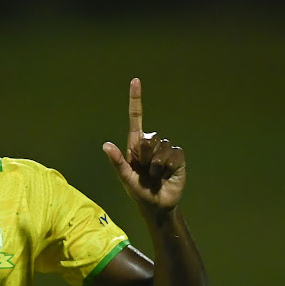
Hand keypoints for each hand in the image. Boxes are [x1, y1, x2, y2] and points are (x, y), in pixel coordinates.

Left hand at [102, 78, 185, 213]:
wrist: (157, 204)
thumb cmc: (138, 191)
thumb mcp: (125, 178)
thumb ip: (117, 162)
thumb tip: (106, 145)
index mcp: (135, 145)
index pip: (136, 118)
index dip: (136, 100)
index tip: (135, 81)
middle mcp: (151, 143)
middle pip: (148, 138)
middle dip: (145, 157)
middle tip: (145, 171)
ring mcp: (165, 149)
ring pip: (161, 148)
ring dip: (156, 166)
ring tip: (155, 175)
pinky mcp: (178, 157)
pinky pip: (173, 155)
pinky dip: (168, 168)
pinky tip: (167, 175)